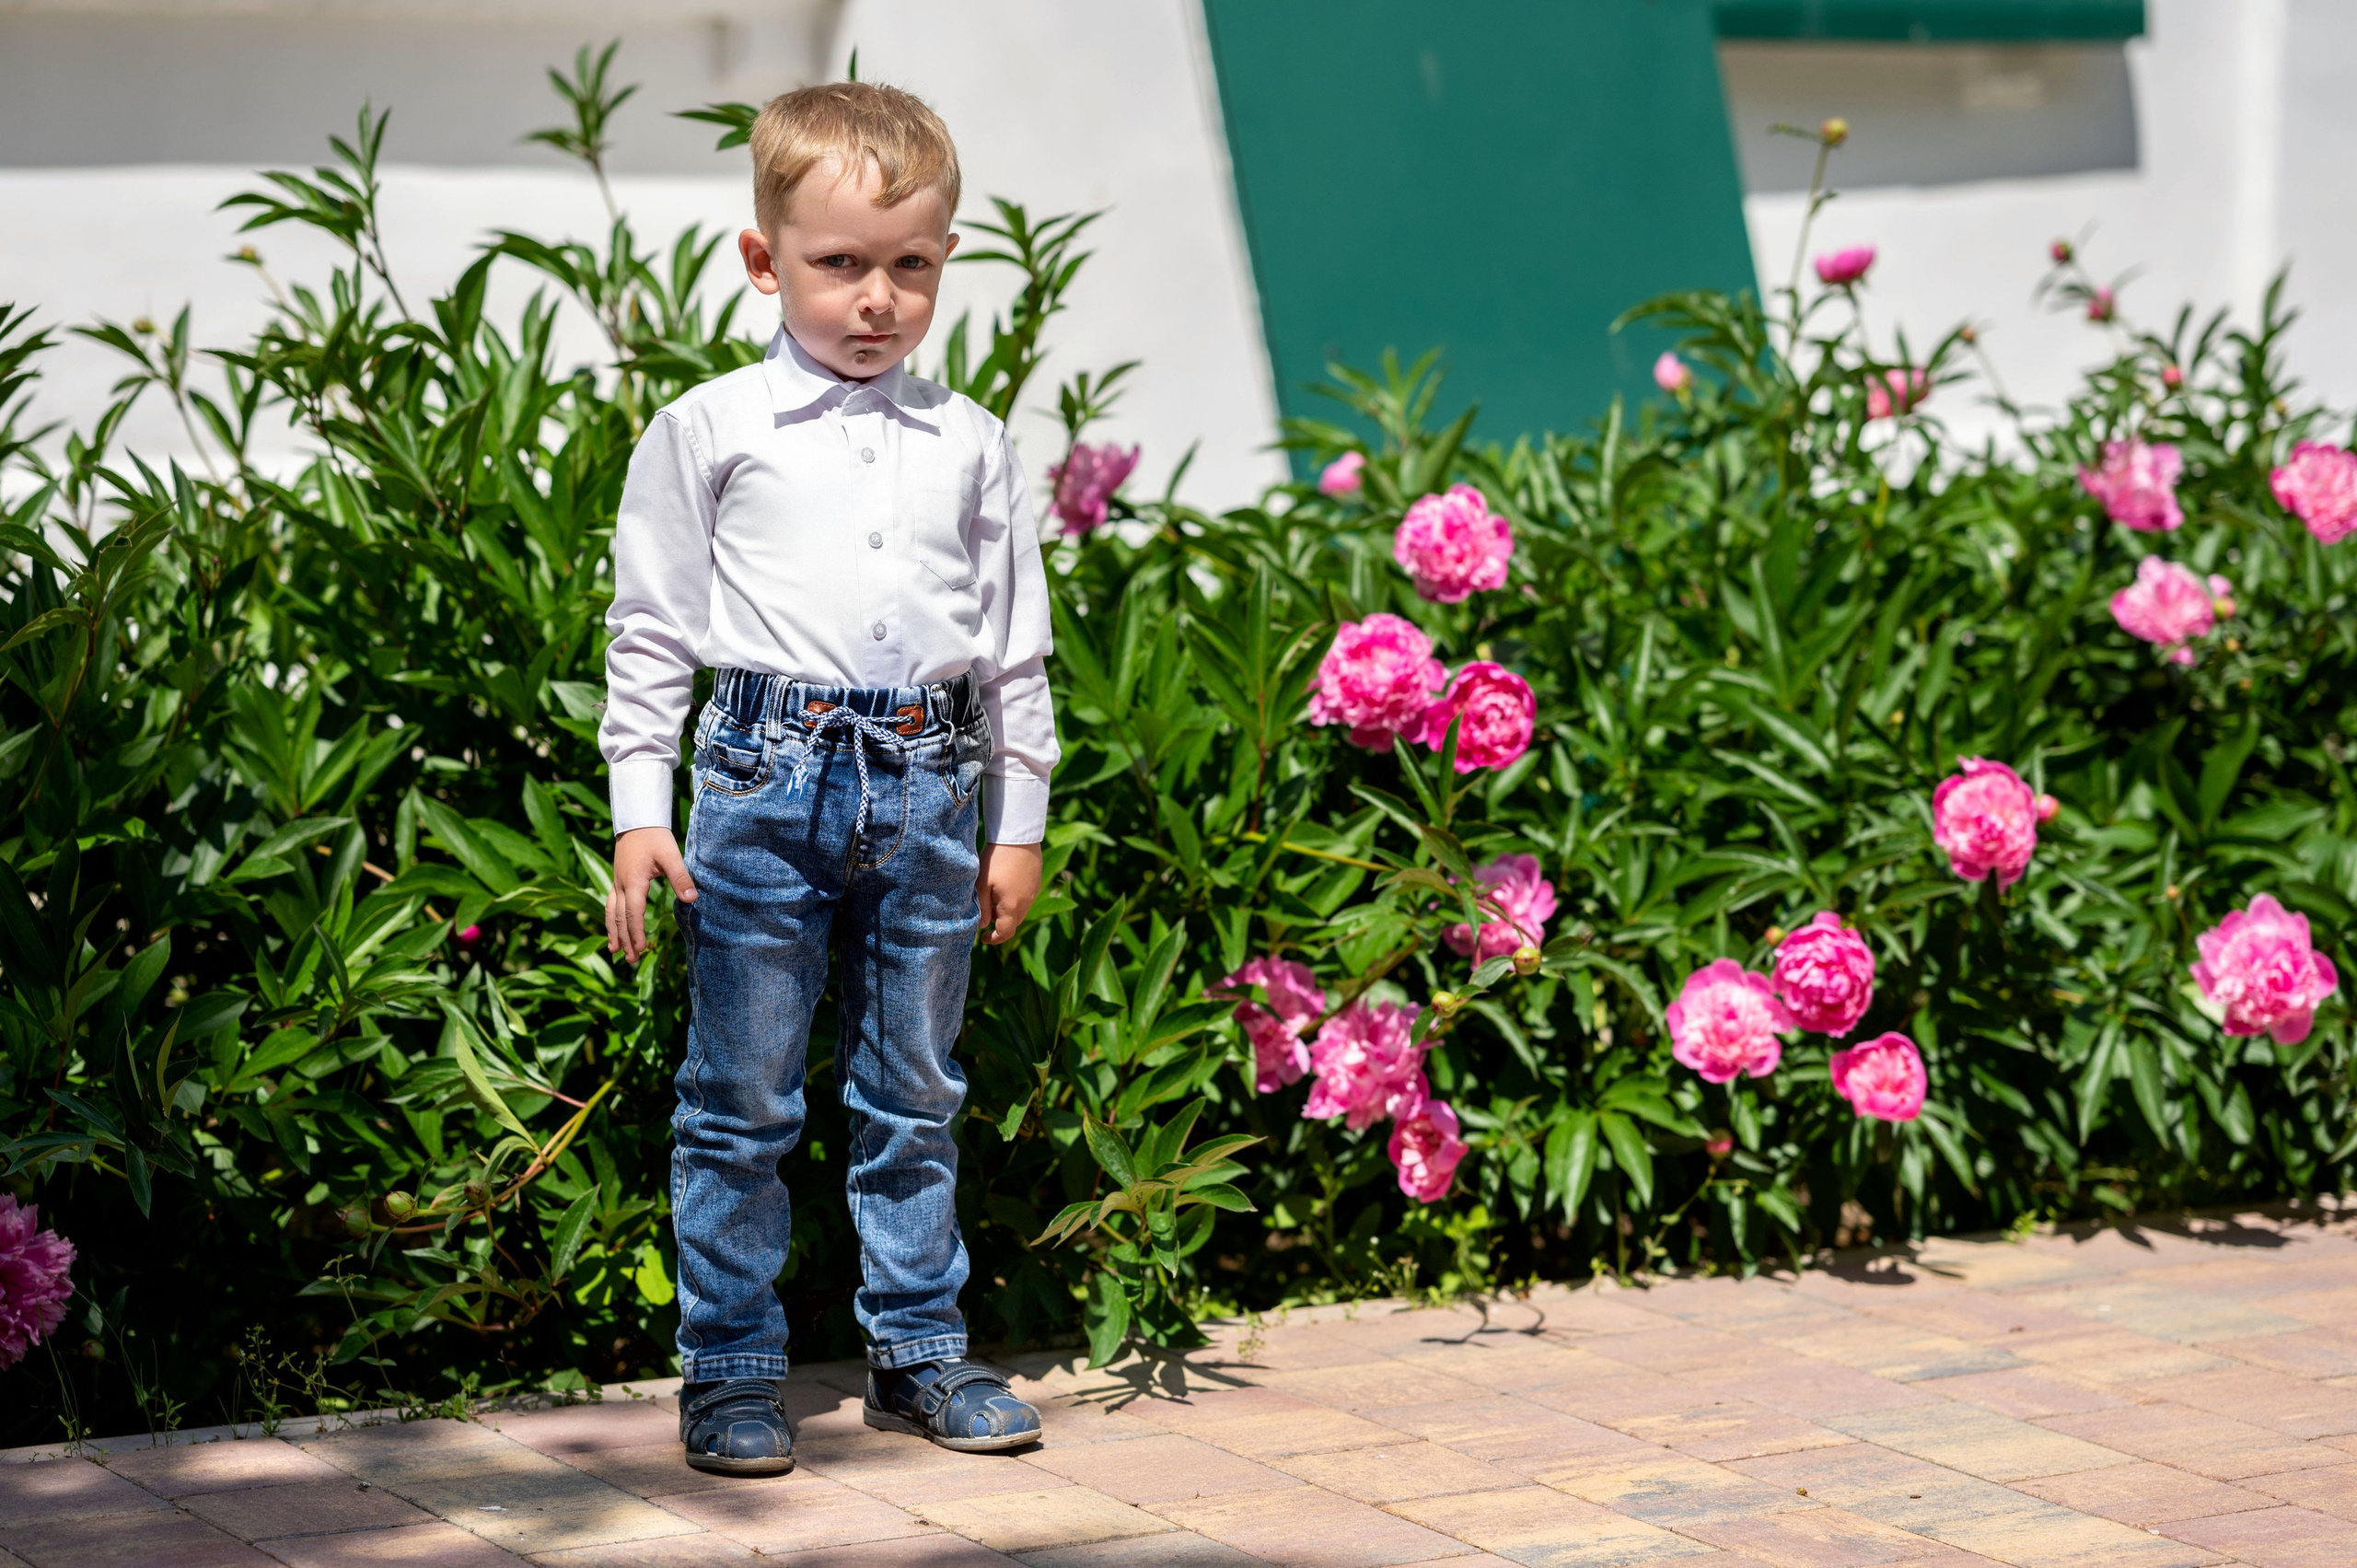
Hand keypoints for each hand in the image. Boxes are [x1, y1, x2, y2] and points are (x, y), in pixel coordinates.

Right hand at [607, 826, 696, 962]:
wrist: (637, 820)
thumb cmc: (655, 837)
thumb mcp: (671, 855)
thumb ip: (681, 877)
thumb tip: (691, 900)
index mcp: (633, 881)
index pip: (633, 913)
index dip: (637, 932)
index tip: (642, 949)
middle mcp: (621, 885)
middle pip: (620, 918)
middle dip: (625, 939)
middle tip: (631, 961)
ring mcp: (617, 883)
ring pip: (611, 913)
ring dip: (614, 933)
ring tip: (615, 951)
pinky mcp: (618, 880)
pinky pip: (611, 905)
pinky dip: (612, 920)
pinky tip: (614, 930)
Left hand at [976, 841, 1042, 945]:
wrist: (1018, 836)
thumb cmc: (996, 860)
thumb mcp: (982, 884)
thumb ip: (982, 907)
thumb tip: (982, 925)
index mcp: (1012, 906)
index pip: (1006, 933)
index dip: (994, 939)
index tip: (983, 938)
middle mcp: (1026, 902)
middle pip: (1014, 922)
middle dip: (999, 924)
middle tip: (985, 913)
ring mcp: (1033, 891)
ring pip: (1021, 910)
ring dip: (1008, 911)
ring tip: (993, 897)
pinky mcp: (1036, 881)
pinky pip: (1026, 898)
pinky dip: (1015, 900)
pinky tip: (1005, 885)